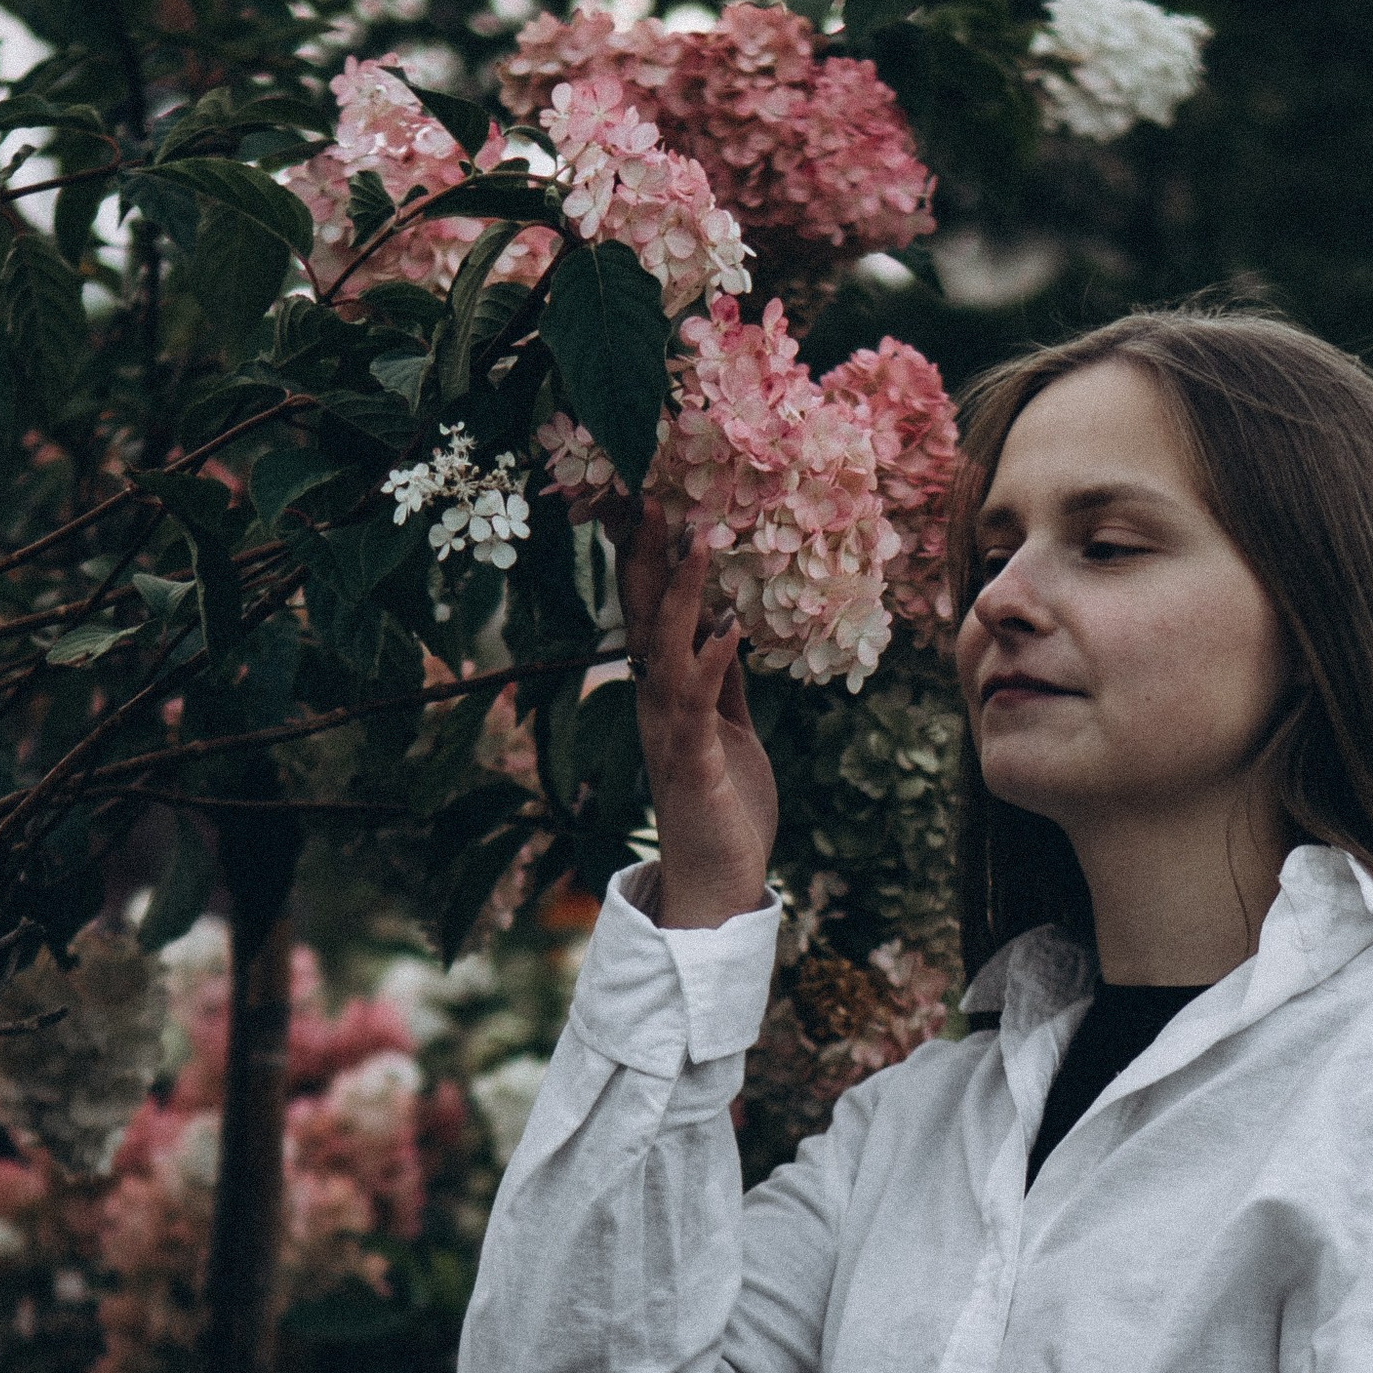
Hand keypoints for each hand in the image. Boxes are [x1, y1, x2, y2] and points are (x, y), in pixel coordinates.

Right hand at [618, 504, 778, 928]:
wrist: (717, 882)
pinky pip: (699, 703)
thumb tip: (726, 627)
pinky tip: (728, 628)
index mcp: (664, 692)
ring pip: (666, 649)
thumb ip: (723, 682)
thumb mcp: (731, 731)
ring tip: (695, 539)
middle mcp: (655, 704)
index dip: (645, 557)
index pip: (647, 612)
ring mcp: (669, 731)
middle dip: (644, 556)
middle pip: (641, 616)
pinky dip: (712, 663)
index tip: (648, 498)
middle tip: (649, 491)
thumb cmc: (726, 808)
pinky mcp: (693, 761)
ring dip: (679, 593)